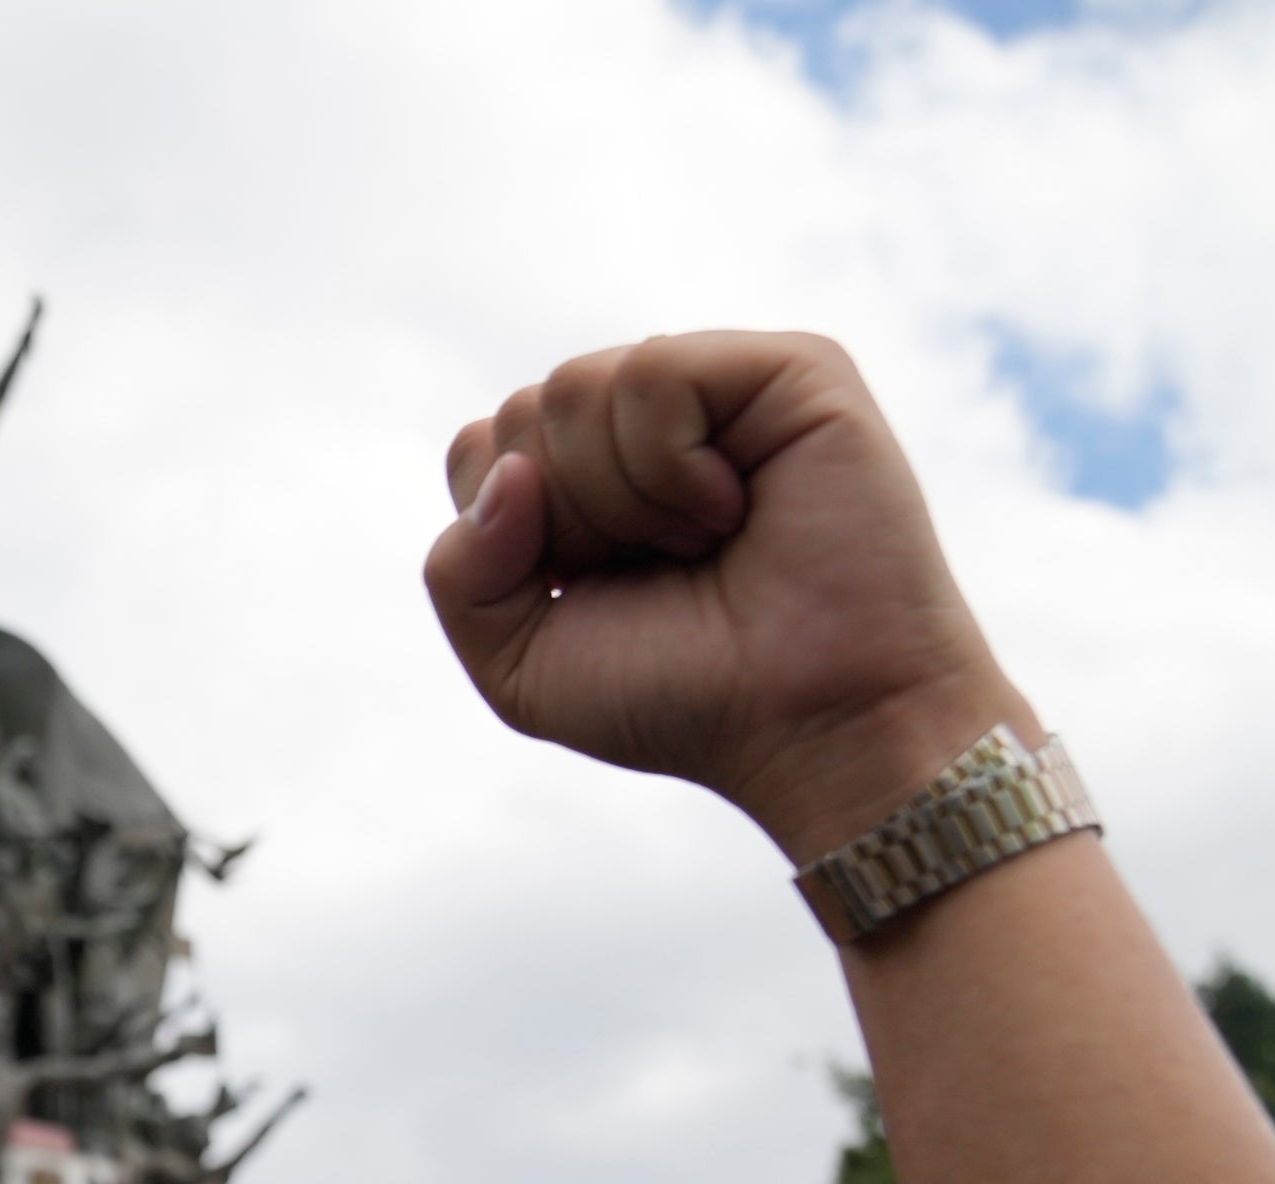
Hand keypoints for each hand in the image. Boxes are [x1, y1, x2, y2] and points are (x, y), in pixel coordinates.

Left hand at [423, 332, 1030, 860]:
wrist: (814, 723)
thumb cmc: (683, 697)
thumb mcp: (522, 662)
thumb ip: (460, 572)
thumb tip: (503, 463)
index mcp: (590, 479)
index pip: (481, 449)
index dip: (511, 536)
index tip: (591, 591)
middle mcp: (652, 425)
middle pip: (522, 414)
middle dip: (565, 520)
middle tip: (661, 572)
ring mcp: (720, 389)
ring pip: (573, 388)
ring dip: (619, 499)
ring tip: (705, 543)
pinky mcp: (789, 369)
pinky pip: (653, 373)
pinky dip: (669, 464)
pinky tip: (730, 509)